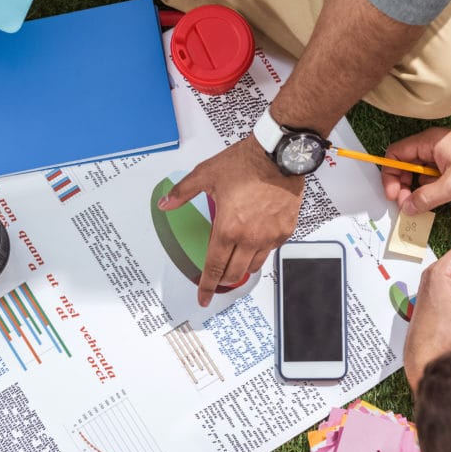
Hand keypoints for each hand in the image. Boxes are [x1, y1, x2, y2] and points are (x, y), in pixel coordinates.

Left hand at [161, 138, 302, 306]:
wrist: (279, 154)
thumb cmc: (245, 162)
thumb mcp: (206, 174)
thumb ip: (183, 192)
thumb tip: (165, 203)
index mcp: (228, 228)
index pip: (214, 268)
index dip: (207, 286)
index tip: (203, 297)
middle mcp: (250, 238)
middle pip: (235, 274)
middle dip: (223, 280)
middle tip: (218, 277)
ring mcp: (270, 236)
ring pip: (254, 266)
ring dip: (242, 267)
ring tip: (235, 257)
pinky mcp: (285, 231)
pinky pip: (270, 251)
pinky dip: (259, 251)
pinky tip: (254, 240)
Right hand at [381, 128, 450, 214]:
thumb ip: (425, 198)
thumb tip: (407, 207)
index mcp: (428, 142)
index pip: (395, 155)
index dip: (389, 176)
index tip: (394, 195)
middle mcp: (433, 145)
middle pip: (405, 165)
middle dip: (403, 186)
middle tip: (409, 204)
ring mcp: (444, 153)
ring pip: (420, 173)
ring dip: (420, 189)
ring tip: (429, 202)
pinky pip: (434, 176)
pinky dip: (434, 188)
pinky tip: (445, 196)